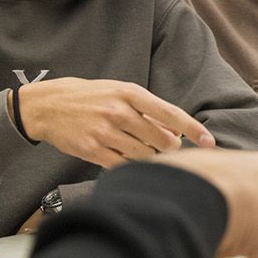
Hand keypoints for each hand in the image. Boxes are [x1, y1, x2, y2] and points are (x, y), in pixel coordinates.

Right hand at [17, 77, 214, 166]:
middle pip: (162, 140)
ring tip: (141, 148)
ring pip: (145, 155)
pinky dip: (131, 165)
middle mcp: (119, 112)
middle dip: (169, 147)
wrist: (47, 106)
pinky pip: (124, 165)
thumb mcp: (119, 92)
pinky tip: (127, 158)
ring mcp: (105, 132)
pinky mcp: (93, 151)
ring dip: (150, 157)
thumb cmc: (90, 97)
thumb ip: (147, 110)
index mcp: (129, 93)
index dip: (193, 129)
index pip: (170, 114)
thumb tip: (177, 132)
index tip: (209, 141)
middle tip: (165, 146)